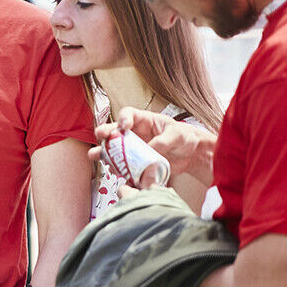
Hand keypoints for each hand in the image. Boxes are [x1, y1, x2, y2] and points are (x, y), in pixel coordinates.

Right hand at [90, 106, 216, 186]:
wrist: (190, 155)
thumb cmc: (184, 137)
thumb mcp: (178, 135)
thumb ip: (164, 140)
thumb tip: (151, 149)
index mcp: (143, 121)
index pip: (128, 114)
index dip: (123, 118)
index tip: (124, 125)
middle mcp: (134, 134)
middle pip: (113, 131)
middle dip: (104, 133)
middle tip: (101, 136)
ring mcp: (133, 150)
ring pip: (113, 150)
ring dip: (103, 153)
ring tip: (96, 156)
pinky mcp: (135, 164)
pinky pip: (123, 166)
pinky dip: (118, 170)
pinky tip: (117, 172)